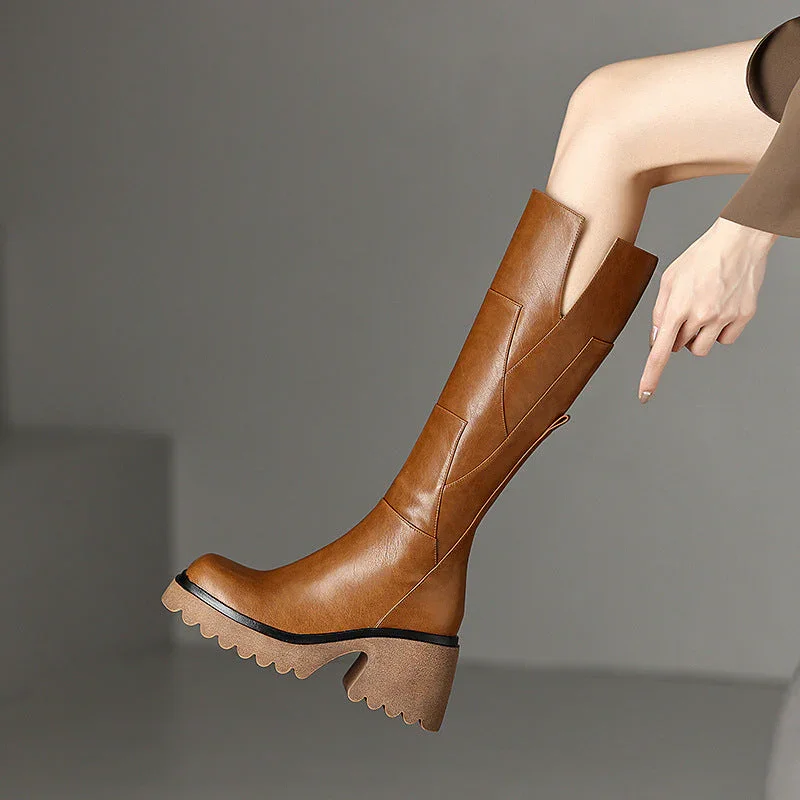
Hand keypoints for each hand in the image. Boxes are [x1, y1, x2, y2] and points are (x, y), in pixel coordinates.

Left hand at [639, 217, 776, 402]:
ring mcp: (724, 317)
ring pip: (700, 349)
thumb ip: (659, 311)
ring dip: (695, 339)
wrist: (737, 242)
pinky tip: (720, 312)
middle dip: (676, 337)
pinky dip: (719, 333)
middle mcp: (701, 316)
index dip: (651, 376)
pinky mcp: (743, 316)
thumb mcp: (668, 280)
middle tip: (684, 314)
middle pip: (679, 348)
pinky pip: (725, 341)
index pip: (660, 352)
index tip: (644, 394)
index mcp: (678, 307)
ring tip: (701, 313)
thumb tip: (657, 340)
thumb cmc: (700, 257)